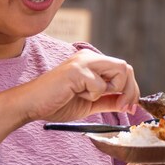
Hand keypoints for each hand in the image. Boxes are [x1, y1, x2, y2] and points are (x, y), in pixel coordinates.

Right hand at [13, 49, 139, 124]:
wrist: (31, 105)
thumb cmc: (57, 103)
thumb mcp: (90, 103)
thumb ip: (109, 100)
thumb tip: (128, 103)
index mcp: (93, 62)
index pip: (123, 69)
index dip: (132, 89)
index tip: (131, 108)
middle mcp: (90, 57)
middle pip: (125, 67)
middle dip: (130, 90)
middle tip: (124, 108)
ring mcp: (83, 61)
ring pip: (120, 71)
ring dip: (111, 91)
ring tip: (89, 97)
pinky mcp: (77, 70)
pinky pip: (100, 85)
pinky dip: (92, 96)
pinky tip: (75, 94)